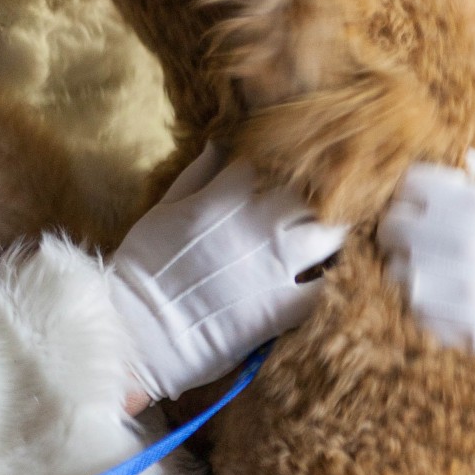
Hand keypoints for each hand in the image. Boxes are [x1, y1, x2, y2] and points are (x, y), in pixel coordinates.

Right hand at [107, 146, 346, 403]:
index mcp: (227, 195)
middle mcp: (258, 224)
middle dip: (325, 194)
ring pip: (332, 234)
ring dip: (336, 234)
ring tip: (335, 240)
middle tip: (329, 203)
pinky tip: (335, 281)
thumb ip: (198, 174)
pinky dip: (335, 282)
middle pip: (316, 192)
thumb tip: (221, 143)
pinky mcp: (281, 308)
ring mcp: (274, 266)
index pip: (279, 159)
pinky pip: (327, 287)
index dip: (291, 163)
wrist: (138, 331)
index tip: (296, 169)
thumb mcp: (163, 209)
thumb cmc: (143, 269)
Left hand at [378, 152, 474, 366]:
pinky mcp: (462, 326)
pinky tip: (445, 299)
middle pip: (392, 228)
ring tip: (433, 270)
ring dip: (408, 269)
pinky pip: (415, 311)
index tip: (419, 203)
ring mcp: (460, 287)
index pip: (409, 186)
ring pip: (396, 272)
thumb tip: (462, 157)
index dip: (412, 194)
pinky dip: (423, 305)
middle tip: (415, 238)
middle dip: (399, 231)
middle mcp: (463, 242)